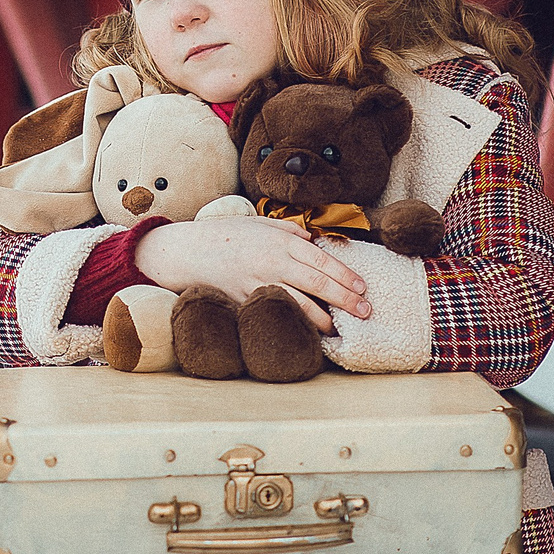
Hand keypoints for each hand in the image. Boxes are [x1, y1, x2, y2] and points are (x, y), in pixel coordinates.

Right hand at [134, 216, 371, 332]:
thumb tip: (314, 241)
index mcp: (279, 240)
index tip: (363, 287)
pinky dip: (293, 322)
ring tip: (339, 326)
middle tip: (366, 310)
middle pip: (317, 283)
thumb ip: (288, 230)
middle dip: (345, 299)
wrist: (188, 251)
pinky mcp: (244, 300)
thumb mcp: (259, 222)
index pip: (322, 259)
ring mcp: (257, 282)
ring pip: (298, 303)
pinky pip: (275, 312)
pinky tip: (306, 330)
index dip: (345, 275)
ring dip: (322, 318)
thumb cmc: (226, 235)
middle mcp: (272, 260)